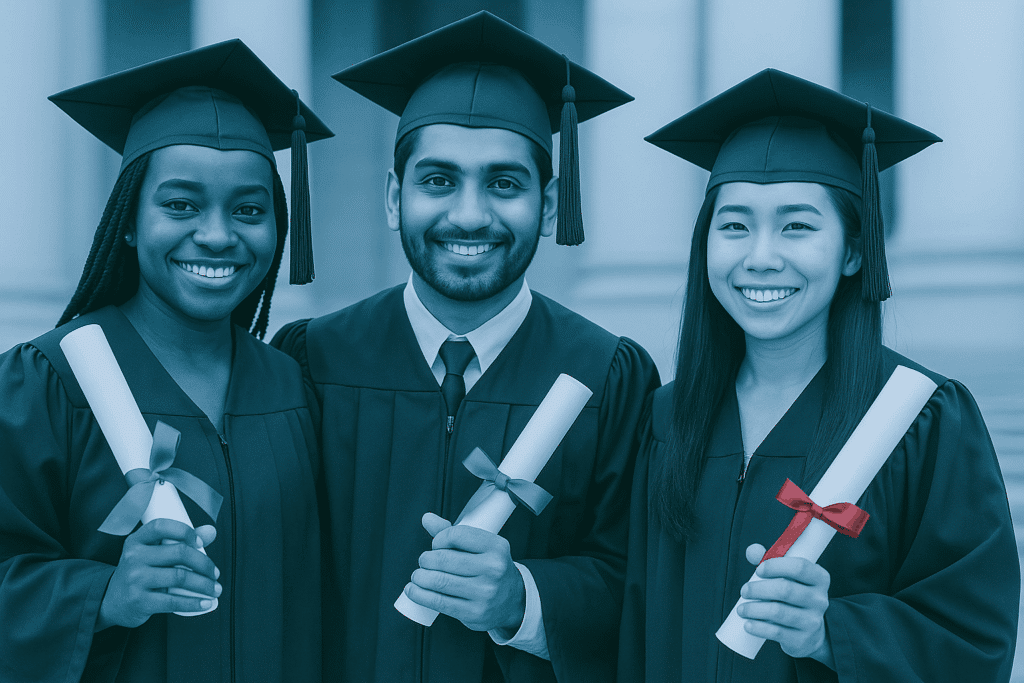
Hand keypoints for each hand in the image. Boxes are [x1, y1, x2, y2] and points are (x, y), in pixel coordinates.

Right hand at [97, 520, 220, 630]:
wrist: (112, 601)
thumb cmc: (140, 573)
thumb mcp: (152, 553)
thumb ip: (180, 541)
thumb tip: (210, 531)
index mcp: (137, 541)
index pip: (162, 526)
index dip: (185, 531)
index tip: (201, 543)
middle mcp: (134, 557)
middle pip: (179, 553)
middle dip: (204, 563)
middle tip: (215, 573)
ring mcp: (135, 579)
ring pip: (180, 577)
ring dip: (204, 584)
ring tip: (214, 589)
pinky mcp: (139, 601)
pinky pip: (173, 601)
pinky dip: (193, 602)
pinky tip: (205, 603)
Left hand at [405, 513, 525, 632]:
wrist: (512, 600)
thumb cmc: (490, 569)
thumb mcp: (480, 547)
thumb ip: (453, 533)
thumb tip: (427, 519)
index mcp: (496, 547)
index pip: (456, 535)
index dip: (439, 539)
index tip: (436, 545)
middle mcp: (493, 569)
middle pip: (444, 559)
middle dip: (426, 560)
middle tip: (424, 562)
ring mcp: (485, 592)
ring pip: (439, 581)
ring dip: (419, 577)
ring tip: (417, 576)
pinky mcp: (474, 612)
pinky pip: (439, 602)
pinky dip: (420, 595)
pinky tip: (413, 590)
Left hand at [737, 543, 834, 667]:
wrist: (810, 633)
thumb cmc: (793, 598)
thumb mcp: (787, 578)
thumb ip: (768, 561)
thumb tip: (752, 551)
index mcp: (819, 579)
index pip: (800, 567)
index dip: (776, 566)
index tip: (759, 570)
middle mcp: (819, 599)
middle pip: (786, 589)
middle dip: (759, 589)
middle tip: (744, 591)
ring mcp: (813, 621)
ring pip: (779, 612)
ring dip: (754, 609)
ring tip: (742, 609)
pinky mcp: (802, 639)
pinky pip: (776, 632)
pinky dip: (758, 627)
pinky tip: (748, 624)